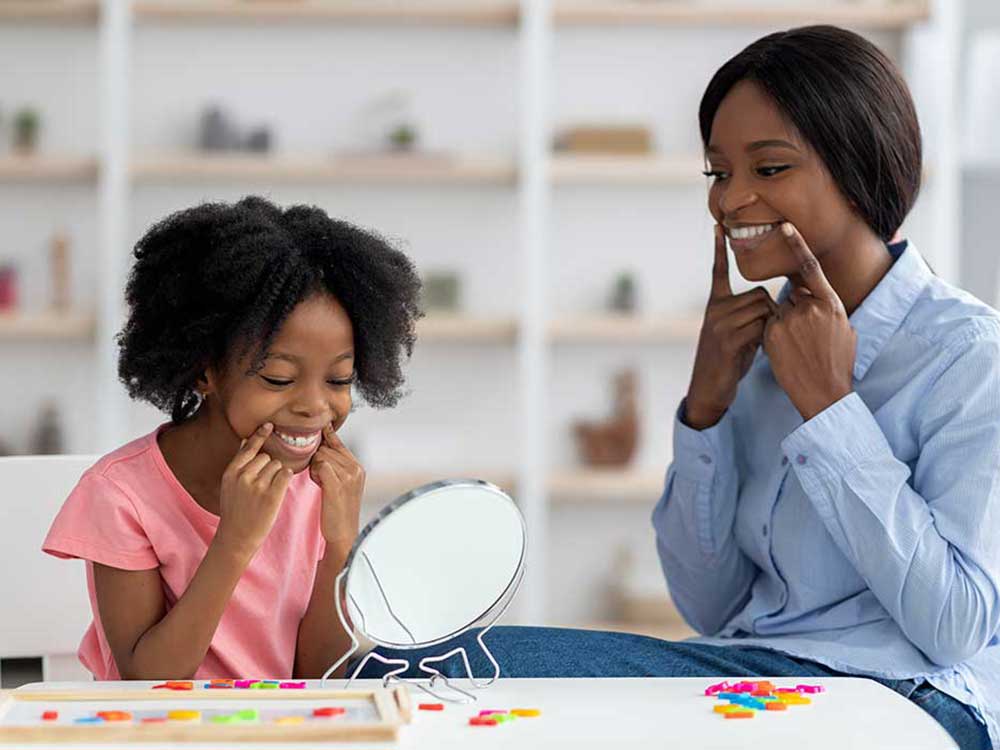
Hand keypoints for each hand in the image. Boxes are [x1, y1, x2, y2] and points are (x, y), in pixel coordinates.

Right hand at [215, 422, 293, 559]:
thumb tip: (246, 441)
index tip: (269, 424)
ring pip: (278, 466)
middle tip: (262, 487)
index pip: (248, 448)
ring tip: (267, 492)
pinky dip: (285, 480)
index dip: (259, 435)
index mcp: (231, 472)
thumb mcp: (229, 486)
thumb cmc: (235, 510)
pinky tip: (278, 490)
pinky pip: (286, 474)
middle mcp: (243, 476)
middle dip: (269, 468)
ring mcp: (257, 485)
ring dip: (277, 476)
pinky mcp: (272, 494)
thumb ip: (239, 465)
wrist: (237, 536)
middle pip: (267, 457)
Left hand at [309, 424, 363, 553]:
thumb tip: (323, 448)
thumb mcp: (343, 485)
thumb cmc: (339, 511)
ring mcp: (348, 476)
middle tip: (319, 477)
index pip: (339, 443)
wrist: (344, 534)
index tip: (323, 425)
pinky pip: (319, 466)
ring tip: (320, 482)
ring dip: (314, 468)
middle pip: (326, 449)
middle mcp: (356, 469)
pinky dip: (315, 473)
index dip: (328, 435)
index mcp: (358, 467)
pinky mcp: (337, 484)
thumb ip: (337, 466)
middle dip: (317, 460)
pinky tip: (318, 483)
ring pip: (321, 456)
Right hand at [685, 224, 776, 428]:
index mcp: (714, 305)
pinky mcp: (728, 339)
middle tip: (764, 334)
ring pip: (763, 308)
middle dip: (770, 312)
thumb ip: (747, 314)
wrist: (708, 388)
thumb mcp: (735, 333)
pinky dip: (766, 337)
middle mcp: (715, 310)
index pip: (718, 271)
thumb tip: (769, 303)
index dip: (718, 249)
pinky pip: (761, 325)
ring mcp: (719, 324)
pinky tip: (755, 349)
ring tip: (757, 344)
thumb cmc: (727, 361)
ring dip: (771, 326)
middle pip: (760, 294)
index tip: (717, 226)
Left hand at [763, 223, 856, 420]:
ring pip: (778, 313)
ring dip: (783, 327)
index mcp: (831, 303)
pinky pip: (768, 326)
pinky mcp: (772, 333)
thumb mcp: (844, 330)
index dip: (797, 246)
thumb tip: (818, 298)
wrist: (824, 393)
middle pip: (792, 297)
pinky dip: (773, 338)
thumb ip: (828, 309)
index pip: (811, 268)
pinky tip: (787, 353)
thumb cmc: (837, 364)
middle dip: (794, 313)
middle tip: (806, 339)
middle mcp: (810, 307)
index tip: (785, 227)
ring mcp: (789, 320)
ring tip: (798, 349)